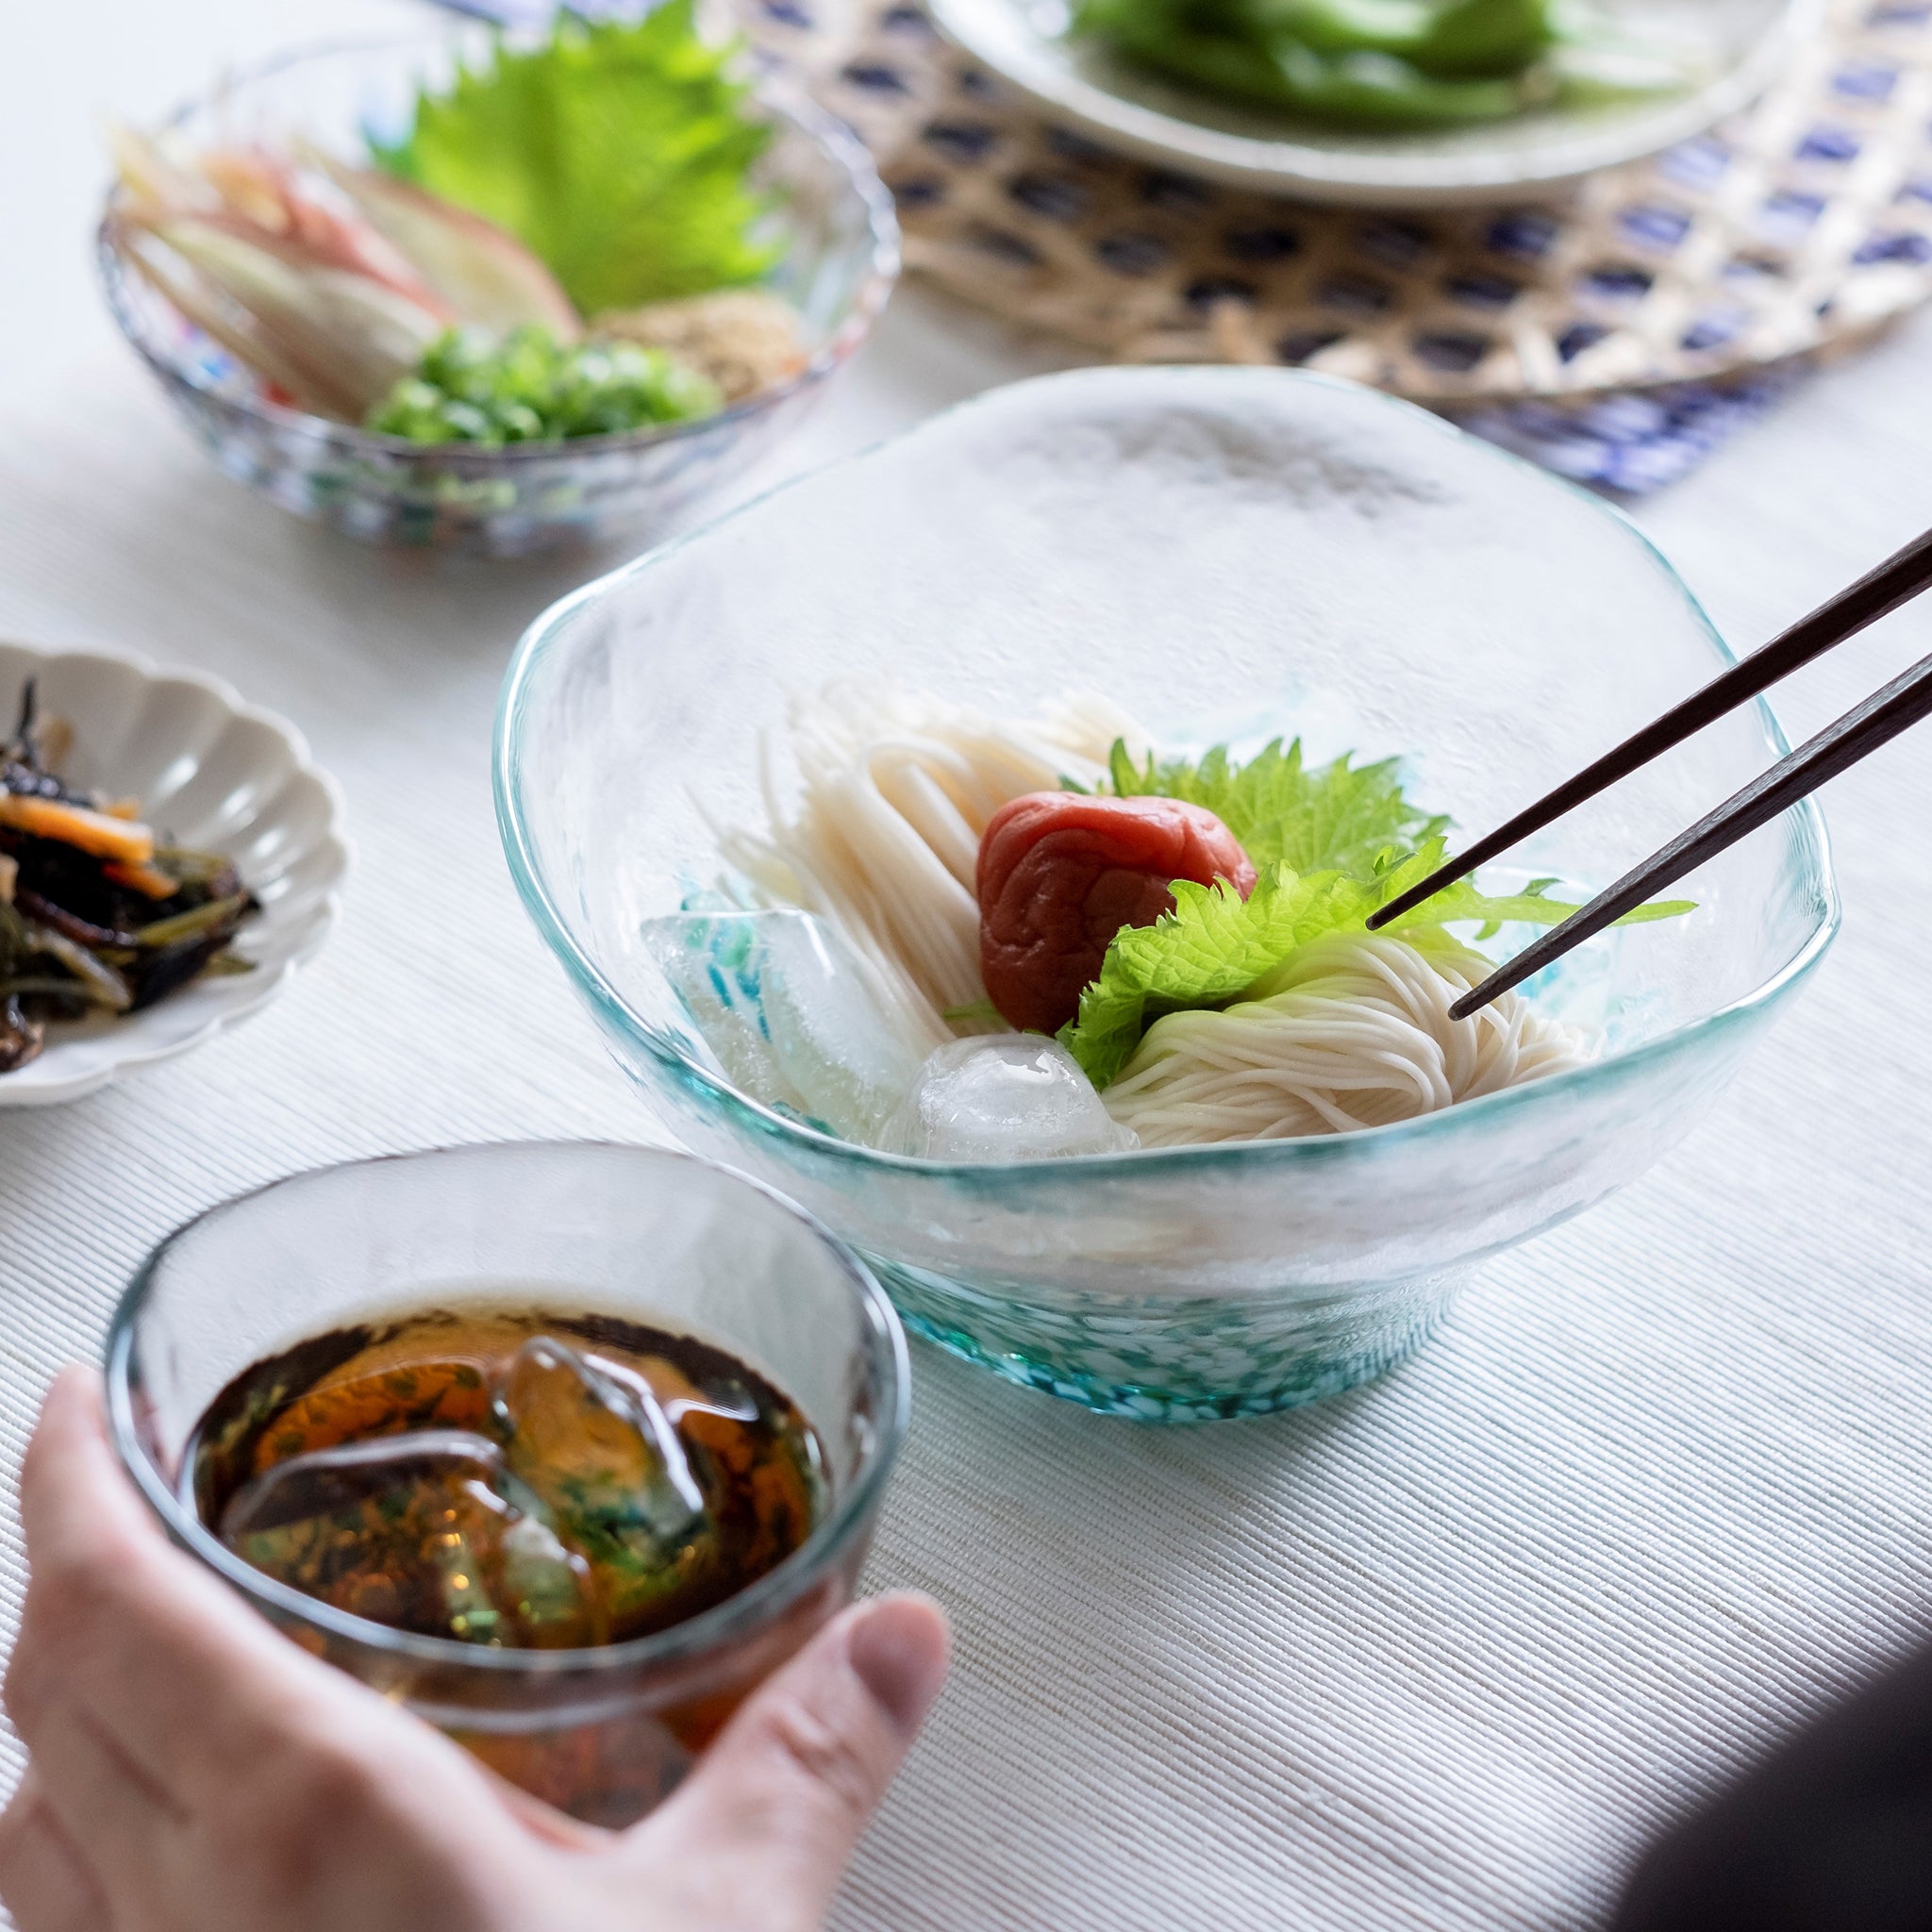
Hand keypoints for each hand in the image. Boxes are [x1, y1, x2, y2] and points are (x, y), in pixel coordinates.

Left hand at [0, 1367, 948, 1931]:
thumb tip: (910, 1631)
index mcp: (307, 1818)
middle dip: (69, 1565)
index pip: (102, 1601)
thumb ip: (811, 1759)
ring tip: (148, 1649)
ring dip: (61, 1712)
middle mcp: (172, 1910)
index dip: (64, 1474)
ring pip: (16, 1819)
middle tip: (143, 1494)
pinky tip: (166, 1854)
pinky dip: (68, 1846)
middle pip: (41, 1685)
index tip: (82, 1390)